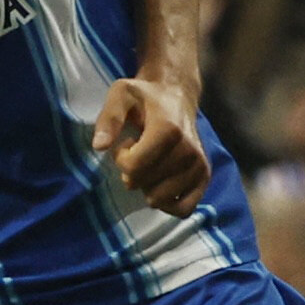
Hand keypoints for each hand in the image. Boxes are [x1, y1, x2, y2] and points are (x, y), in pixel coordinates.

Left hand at [91, 76, 208, 214]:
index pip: (134, 167)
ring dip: (148, 187)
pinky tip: (161, 185)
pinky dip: (168, 204)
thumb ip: (109, 118)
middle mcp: (189, 150)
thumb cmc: (145, 97)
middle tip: (139, 151)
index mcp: (169, 130)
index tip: (126, 142)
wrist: (176, 96)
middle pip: (145, 184)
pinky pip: (184, 209)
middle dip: (133, 172)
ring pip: (161, 200)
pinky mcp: (204, 177)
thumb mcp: (121, 95)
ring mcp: (199, 166)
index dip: (121, 159)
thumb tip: (99, 146)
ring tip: (151, 164)